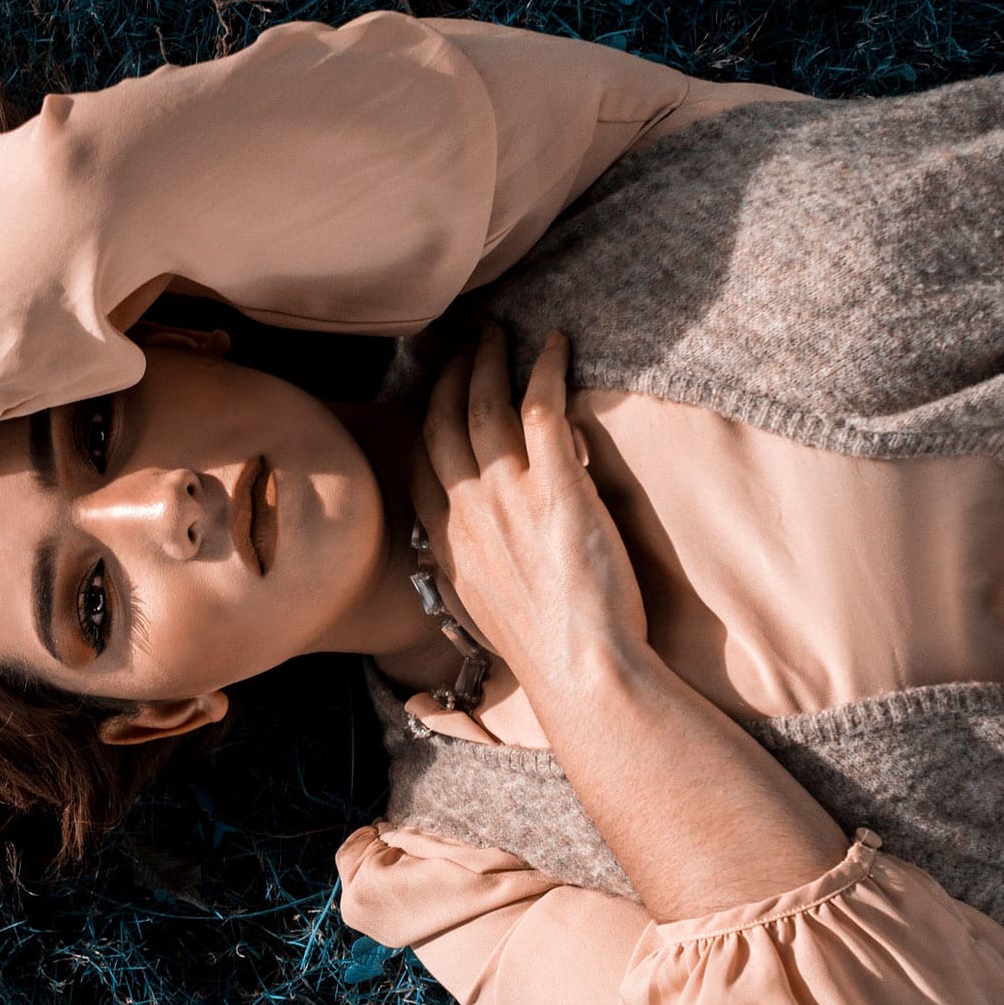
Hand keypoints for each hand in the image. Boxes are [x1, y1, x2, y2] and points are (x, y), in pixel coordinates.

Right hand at [409, 321, 646, 701]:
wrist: (581, 670)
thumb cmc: (543, 651)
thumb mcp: (481, 607)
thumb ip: (465, 563)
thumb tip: (461, 543)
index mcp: (447, 539)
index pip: (421, 460)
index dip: (428, 415)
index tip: (439, 392)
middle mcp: (467, 510)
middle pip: (446, 421)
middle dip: (453, 374)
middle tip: (468, 344)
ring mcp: (509, 496)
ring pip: (487, 406)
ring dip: (491, 360)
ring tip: (500, 334)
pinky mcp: (558, 487)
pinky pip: (543, 411)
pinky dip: (545, 371)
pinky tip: (553, 345)